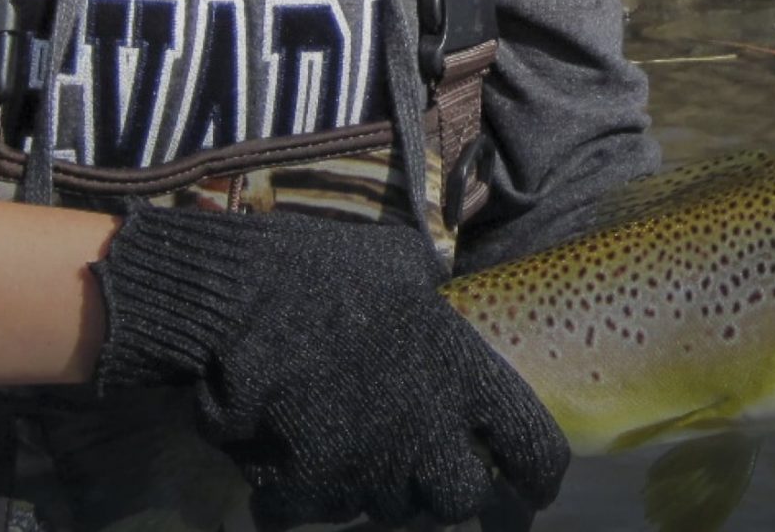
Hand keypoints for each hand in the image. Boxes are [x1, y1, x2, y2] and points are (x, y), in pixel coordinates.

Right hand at [91, 205, 566, 527]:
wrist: (239, 296)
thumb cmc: (325, 268)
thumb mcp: (404, 266)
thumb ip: (435, 304)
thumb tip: (437, 297)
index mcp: (467, 375)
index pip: (535, 452)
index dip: (536, 477)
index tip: (528, 487)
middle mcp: (429, 433)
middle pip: (463, 500)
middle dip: (448, 491)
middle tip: (429, 468)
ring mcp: (371, 467)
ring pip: (393, 510)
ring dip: (381, 488)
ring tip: (357, 447)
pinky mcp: (312, 487)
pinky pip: (323, 512)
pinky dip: (310, 495)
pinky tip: (296, 459)